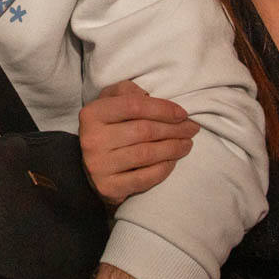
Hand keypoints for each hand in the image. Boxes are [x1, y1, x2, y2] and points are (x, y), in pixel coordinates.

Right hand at [78, 80, 198, 205]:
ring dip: (173, 148)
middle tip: (192, 129)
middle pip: (144, 131)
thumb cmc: (106, 128)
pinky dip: (163, 169)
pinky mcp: (108, 187)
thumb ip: (126, 91)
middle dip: (174, 129)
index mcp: (92, 113)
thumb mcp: (109, 103)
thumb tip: (149, 96)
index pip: (133, 106)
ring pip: (146, 154)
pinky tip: (173, 161)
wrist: (86, 168)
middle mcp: (92, 139)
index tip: (183, 113)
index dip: (162, 108)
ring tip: (187, 144)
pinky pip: (144, 178)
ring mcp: (99, 165)